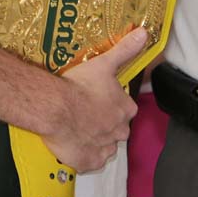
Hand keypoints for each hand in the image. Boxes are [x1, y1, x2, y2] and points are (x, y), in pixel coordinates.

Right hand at [42, 29, 144, 171]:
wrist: (55, 107)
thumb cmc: (79, 86)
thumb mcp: (104, 63)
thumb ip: (125, 49)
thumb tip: (143, 34)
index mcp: (126, 109)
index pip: (126, 109)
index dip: (112, 105)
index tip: (98, 101)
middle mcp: (119, 131)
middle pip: (117, 129)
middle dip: (106, 124)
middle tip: (86, 115)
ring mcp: (104, 148)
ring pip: (106, 146)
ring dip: (96, 140)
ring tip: (79, 129)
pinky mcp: (88, 162)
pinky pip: (92, 162)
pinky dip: (86, 157)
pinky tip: (76, 145)